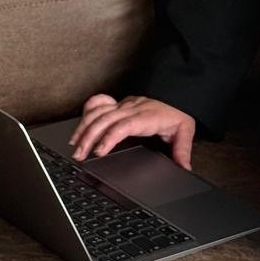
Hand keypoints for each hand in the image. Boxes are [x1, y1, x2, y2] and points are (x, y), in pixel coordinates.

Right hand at [67, 93, 197, 170]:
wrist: (175, 92)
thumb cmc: (177, 113)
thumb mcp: (185, 130)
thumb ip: (183, 149)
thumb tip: (183, 168)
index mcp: (146, 116)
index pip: (123, 125)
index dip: (109, 137)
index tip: (98, 151)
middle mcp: (131, 108)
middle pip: (105, 120)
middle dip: (89, 137)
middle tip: (79, 155)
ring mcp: (123, 104)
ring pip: (98, 112)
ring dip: (84, 127)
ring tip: (74, 144)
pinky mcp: (118, 103)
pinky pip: (99, 102)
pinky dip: (86, 113)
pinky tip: (79, 126)